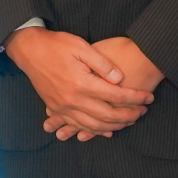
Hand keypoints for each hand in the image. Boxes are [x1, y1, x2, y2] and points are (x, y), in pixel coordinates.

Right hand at [46, 36, 166, 139]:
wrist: (29, 50)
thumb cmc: (57, 45)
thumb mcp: (81, 47)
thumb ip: (102, 64)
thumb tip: (120, 78)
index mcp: (82, 83)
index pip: (115, 96)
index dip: (135, 98)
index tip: (148, 98)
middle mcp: (73, 100)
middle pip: (107, 115)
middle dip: (129, 115)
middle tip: (143, 111)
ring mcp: (64, 107)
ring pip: (94, 125)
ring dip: (114, 126)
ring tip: (130, 122)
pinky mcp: (57, 109)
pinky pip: (78, 126)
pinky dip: (94, 132)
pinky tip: (106, 133)